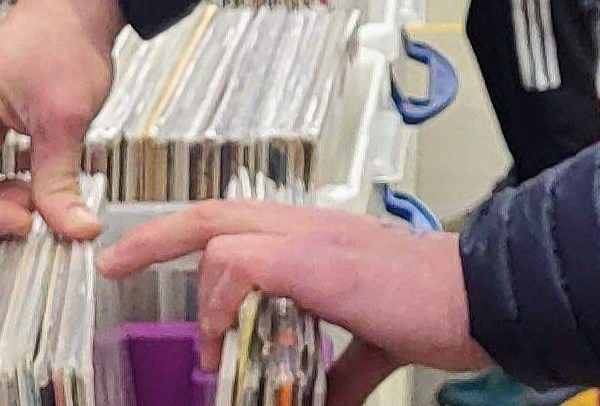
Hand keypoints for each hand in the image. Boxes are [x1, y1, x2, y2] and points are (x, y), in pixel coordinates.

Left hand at [102, 200, 487, 405]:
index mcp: (317, 239)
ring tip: (212, 344)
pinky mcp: (316, 260)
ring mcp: (311, 237)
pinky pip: (242, 261)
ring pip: (219, 236)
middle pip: (212, 212)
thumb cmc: (441, 310)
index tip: (140, 257)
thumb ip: (340, 370)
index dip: (183, 235)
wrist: (486, 297)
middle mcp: (308, 225)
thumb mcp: (373, 346)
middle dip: (155, 238)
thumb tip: (321, 400)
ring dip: (203, 292)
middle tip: (112, 265)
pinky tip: (234, 337)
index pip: (235, 221)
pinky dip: (225, 299)